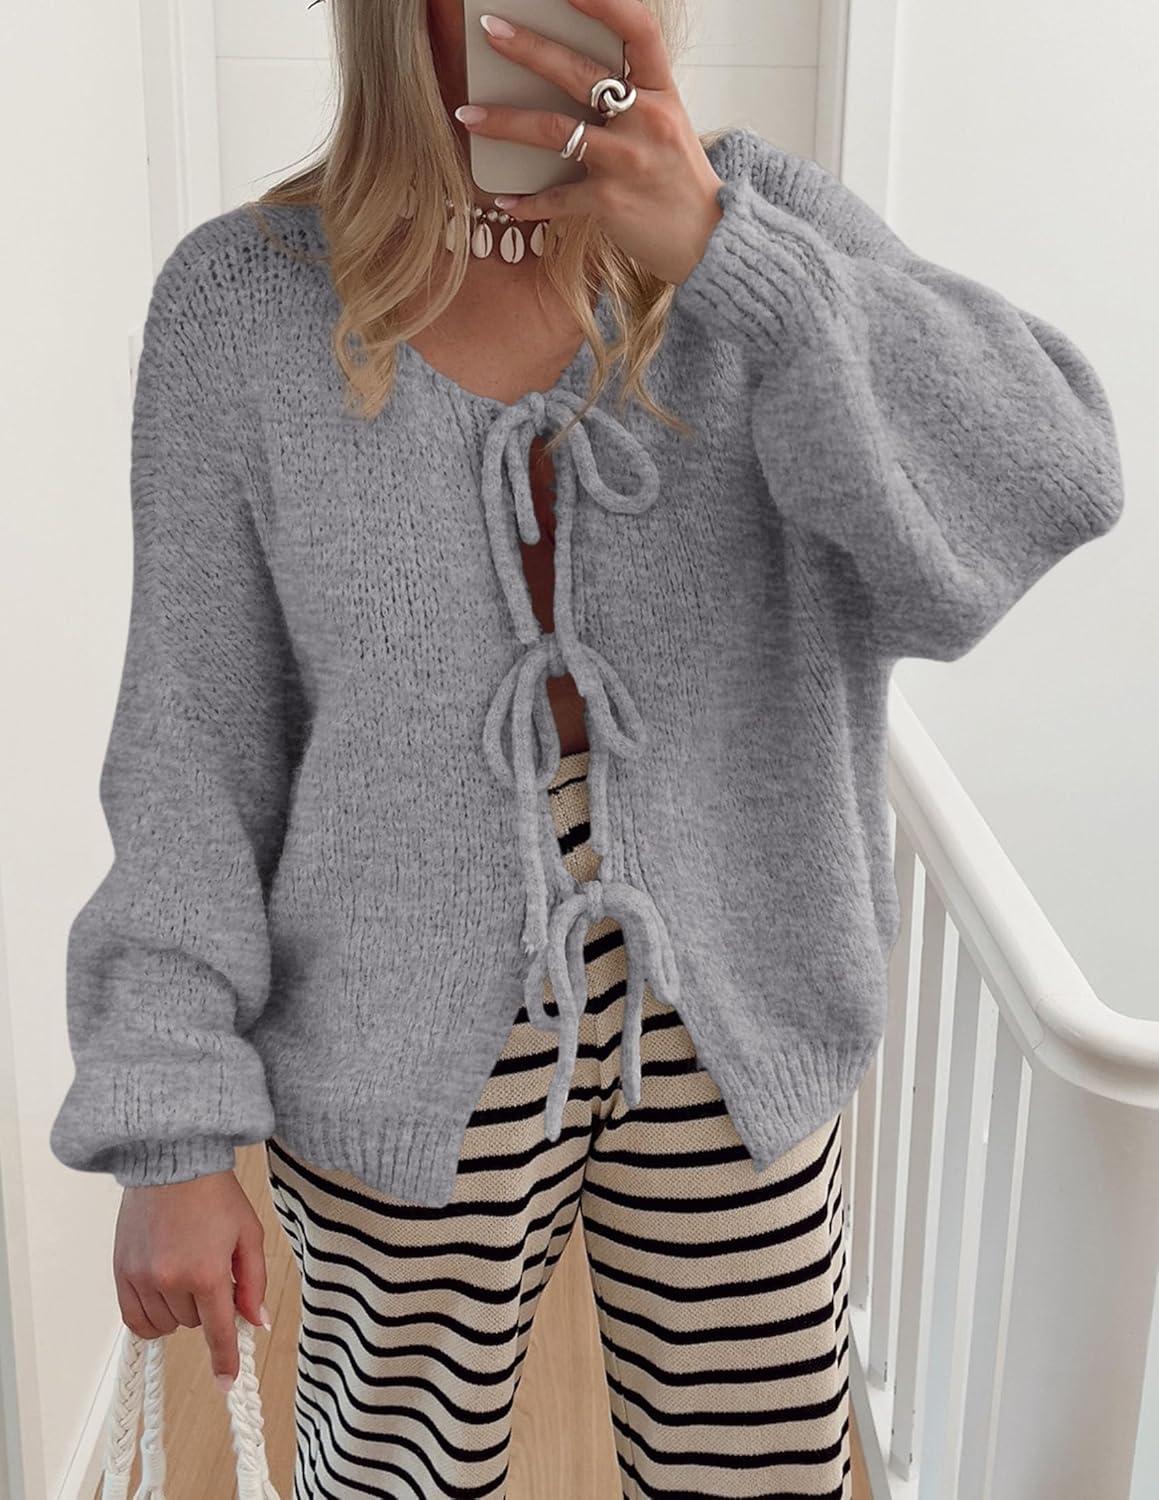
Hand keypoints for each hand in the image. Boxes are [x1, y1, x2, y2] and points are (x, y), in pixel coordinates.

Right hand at [113, 1169, 268, 1390]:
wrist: (172, 1162)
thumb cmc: (216, 1195)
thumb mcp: (249, 1233)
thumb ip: (254, 1282)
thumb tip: (256, 1322)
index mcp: (207, 1272)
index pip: (218, 1332)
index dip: (225, 1360)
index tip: (227, 1383)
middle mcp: (170, 1280)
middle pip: (193, 1324)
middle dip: (207, 1306)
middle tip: (210, 1270)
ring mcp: (141, 1277)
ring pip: (165, 1323)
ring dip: (179, 1309)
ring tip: (186, 1271)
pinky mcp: (121, 1271)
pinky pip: (134, 1318)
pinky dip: (150, 1316)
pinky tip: (162, 1296)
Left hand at [455, 0, 723, 284]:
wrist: (705, 240)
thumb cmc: (677, 177)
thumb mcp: (666, 123)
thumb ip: (630, 96)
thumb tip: (571, 71)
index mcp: (662, 91)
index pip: (638, 30)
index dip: (604, 2)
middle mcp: (646, 120)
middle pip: (580, 74)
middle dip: (530, 49)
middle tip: (491, 31)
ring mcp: (626, 162)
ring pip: (555, 131)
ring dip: (504, 122)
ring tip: (468, 114)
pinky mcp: (608, 202)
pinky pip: (556, 198)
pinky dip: (527, 203)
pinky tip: (505, 201)